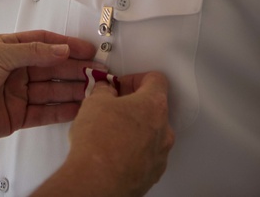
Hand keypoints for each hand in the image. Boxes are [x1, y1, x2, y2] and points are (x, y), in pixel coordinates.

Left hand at [0, 30, 95, 142]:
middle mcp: (15, 71)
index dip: (66, 46)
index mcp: (8, 49)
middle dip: (76, 69)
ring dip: (73, 89)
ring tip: (94, 89)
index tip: (87, 49)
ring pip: (52, 90)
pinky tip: (77, 107)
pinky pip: (45, 112)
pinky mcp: (17, 116)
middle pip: (52, 68)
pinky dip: (62, 110)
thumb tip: (59, 49)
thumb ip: (31, 52)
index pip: (44, 44)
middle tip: (98, 71)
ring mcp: (17, 94)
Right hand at [45, 71, 173, 196]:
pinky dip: (133, 150)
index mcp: (153, 106)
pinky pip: (147, 155)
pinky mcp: (153, 173)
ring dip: (134, 129)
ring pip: (151, 133)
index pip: (156, 80)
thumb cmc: (98, 142)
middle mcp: (164, 130)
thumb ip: (104, 91)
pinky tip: (114, 152)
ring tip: (110, 132)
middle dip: (133, 105)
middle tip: (112, 107)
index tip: (121, 85)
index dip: (136, 78)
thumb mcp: (94, 102)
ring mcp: (161, 154)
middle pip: (154, 108)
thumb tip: (106, 90)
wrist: (97, 181)